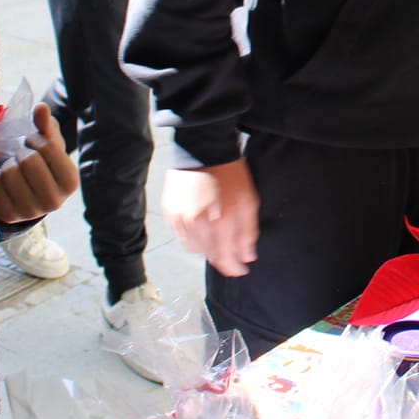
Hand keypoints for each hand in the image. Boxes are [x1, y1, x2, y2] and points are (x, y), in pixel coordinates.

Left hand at [0, 104, 79, 223]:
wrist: (27, 193)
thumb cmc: (42, 163)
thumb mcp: (48, 144)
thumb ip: (46, 124)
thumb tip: (41, 108)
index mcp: (71, 181)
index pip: (48, 147)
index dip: (36, 139)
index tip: (34, 143)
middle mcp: (54, 201)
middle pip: (28, 161)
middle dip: (21, 152)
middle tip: (22, 156)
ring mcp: (31, 211)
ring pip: (8, 173)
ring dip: (7, 165)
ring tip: (14, 169)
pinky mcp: (9, 215)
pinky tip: (4, 183)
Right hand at [164, 161, 259, 276]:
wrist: (204, 149)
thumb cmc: (230, 174)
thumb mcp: (248, 203)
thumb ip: (247, 234)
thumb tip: (246, 258)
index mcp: (219, 223)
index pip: (225, 259)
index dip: (234, 268)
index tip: (241, 269)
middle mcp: (196, 225)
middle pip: (209, 255)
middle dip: (222, 255)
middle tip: (231, 248)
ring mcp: (180, 218)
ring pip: (193, 248)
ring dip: (206, 246)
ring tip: (216, 232)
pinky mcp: (169, 211)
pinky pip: (181, 235)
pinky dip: (192, 235)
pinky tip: (201, 223)